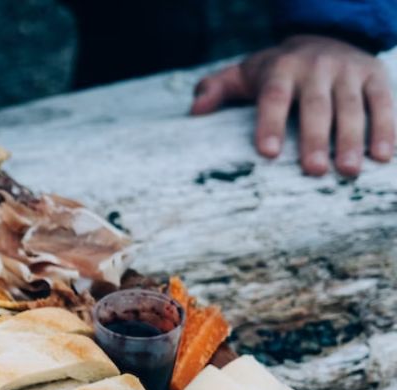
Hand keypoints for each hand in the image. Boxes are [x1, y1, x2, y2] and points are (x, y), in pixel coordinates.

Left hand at [190, 35, 393, 177]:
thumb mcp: (243, 74)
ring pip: (351, 106)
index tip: (266, 153)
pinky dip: (386, 128)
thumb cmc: (276, 70)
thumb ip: (215, 89)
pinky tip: (384, 156)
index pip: (273, 96)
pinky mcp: (375, 75)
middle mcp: (316, 67)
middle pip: (315, 105)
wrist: (325, 36)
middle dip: (315, 138)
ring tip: (349, 170)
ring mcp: (348, 71)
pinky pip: (383, 102)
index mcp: (281, 69)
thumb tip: (194, 111)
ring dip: (352, 139)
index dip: (270, 123)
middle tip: (314, 171)